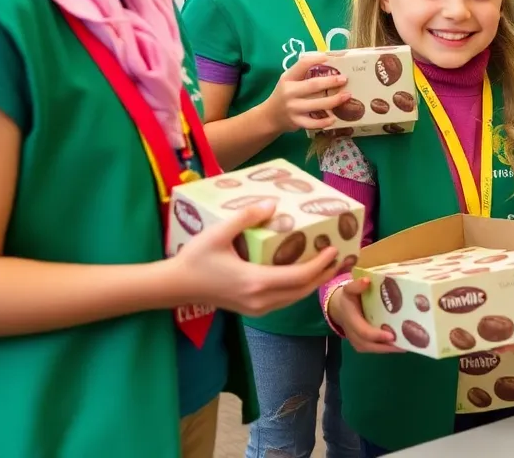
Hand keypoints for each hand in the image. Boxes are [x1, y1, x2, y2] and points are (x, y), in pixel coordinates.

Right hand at [172, 201, 339, 315]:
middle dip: (323, 275)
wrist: (175, 286)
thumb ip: (246, 217)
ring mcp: (256, 308)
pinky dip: (298, 288)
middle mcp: (260, 299)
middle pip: (302, 291)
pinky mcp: (251, 309)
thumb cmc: (195, 258)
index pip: (298, 277)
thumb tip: (273, 204)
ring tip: (326, 265)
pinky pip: (284, 301)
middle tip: (339, 257)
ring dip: (312, 283)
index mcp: (255, 282)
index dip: (319, 265)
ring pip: (294, 298)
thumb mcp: (219, 232)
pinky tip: (302, 274)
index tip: (333, 250)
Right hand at [265, 52, 350, 132]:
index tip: (329, 57)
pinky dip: (324, 122)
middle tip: (344, 79)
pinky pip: (313, 123)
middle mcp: (289, 92)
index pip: (302, 64)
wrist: (270, 116)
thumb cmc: (285, 94)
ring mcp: (293, 108)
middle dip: (331, 81)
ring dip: (334, 100)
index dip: (316, 60)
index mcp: (288, 78)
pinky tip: (334, 118)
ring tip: (347, 96)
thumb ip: (302, 73)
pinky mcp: (296, 122)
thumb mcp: (288, 80)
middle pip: (313, 85)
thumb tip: (328, 62)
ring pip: (316, 104)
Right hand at [326, 277, 401, 353]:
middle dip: (386, 346)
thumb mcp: (349, 289)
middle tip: (405, 344)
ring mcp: (355, 340)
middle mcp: (352, 333)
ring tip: (405, 345)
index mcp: (350, 318)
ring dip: (388, 349)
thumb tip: (367, 281)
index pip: (363, 331)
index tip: (392, 335)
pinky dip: (385, 348)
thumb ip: (356, 285)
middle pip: (368, 344)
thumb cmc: (348, 297)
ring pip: (371, 349)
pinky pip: (372, 349)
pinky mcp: (360, 343)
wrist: (339, 308)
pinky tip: (399, 345)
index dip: (377, 335)